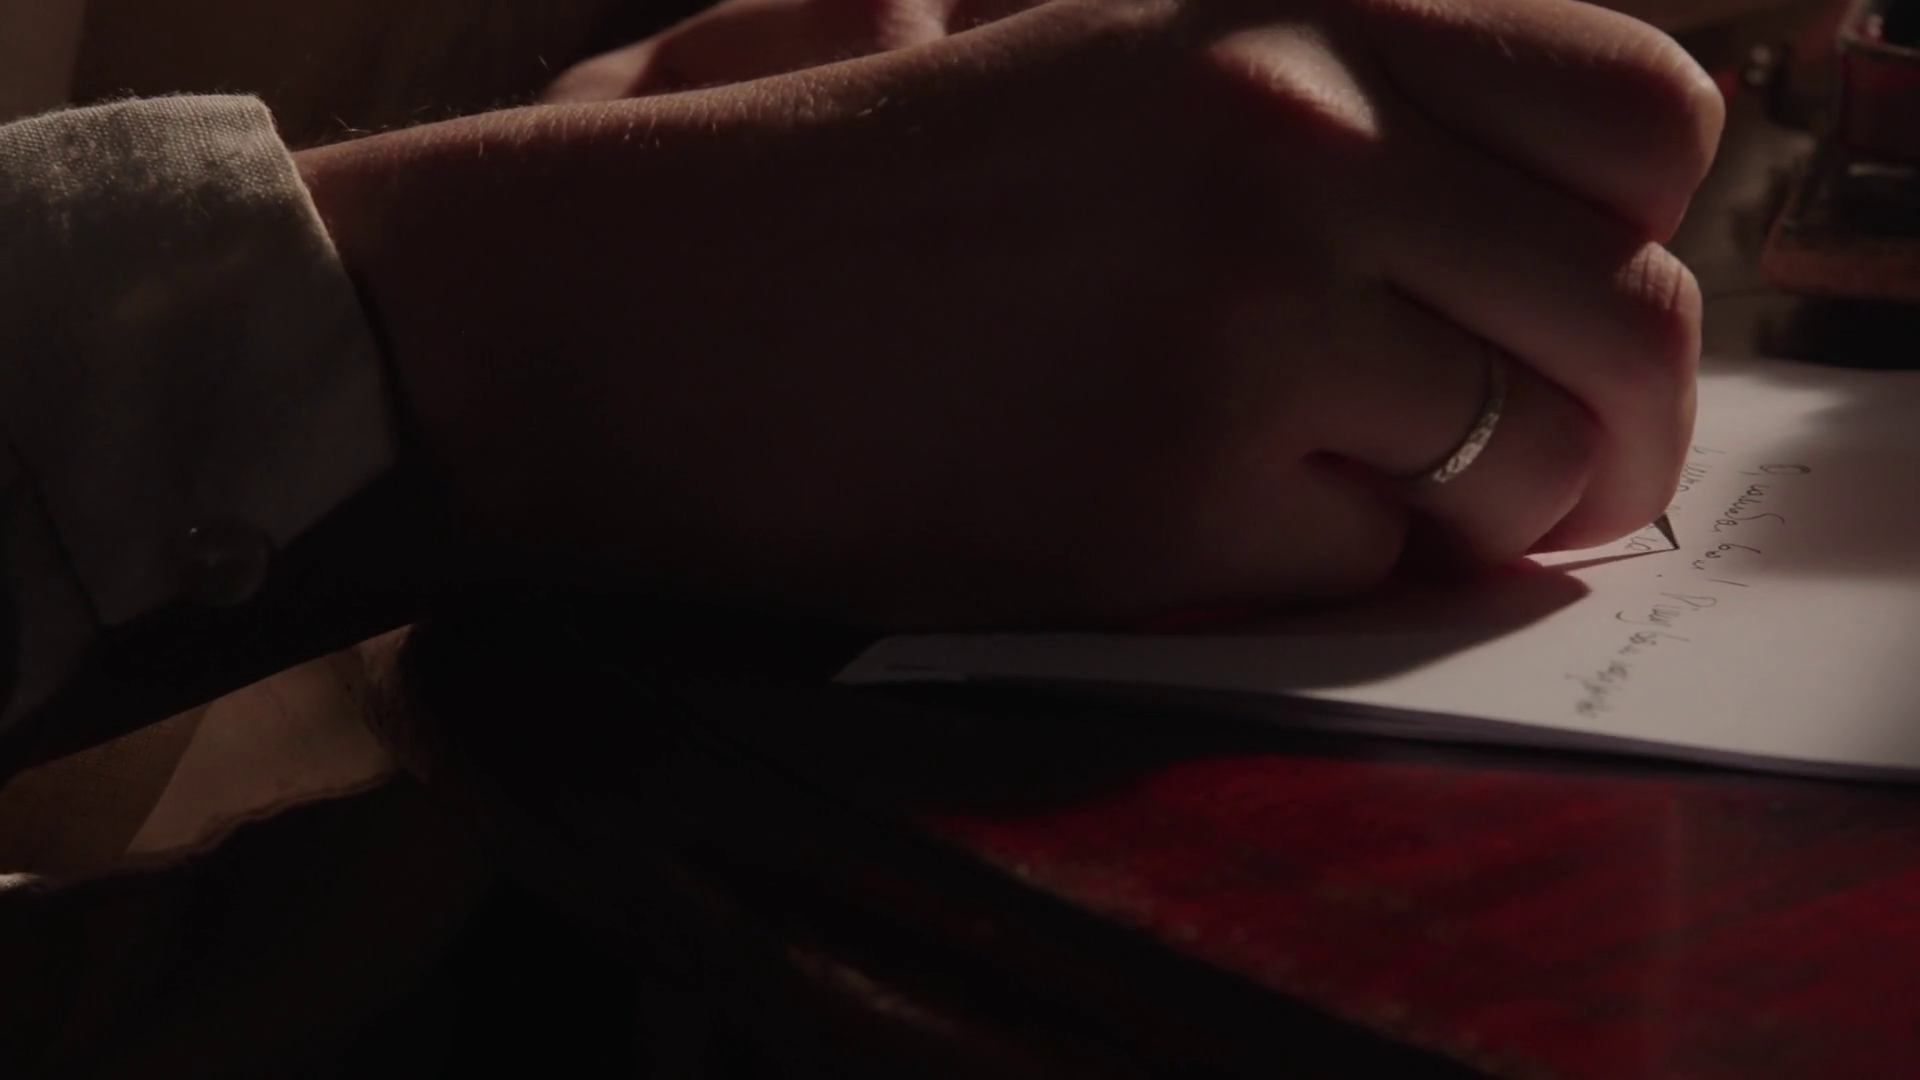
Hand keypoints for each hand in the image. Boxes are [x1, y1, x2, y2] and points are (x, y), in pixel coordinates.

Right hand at [295, 0, 1721, 627]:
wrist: (627, 306)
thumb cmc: (846, 199)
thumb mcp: (1106, 70)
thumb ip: (1334, 121)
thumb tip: (1538, 259)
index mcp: (1291, 9)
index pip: (1641, 113)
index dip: (1632, 242)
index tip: (1562, 316)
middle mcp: (1296, 129)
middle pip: (1629, 310)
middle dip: (1604, 423)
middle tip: (1533, 477)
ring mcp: (1241, 304)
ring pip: (1532, 456)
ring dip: (1479, 512)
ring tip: (1368, 512)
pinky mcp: (1167, 484)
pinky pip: (1371, 567)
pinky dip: (1319, 576)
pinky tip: (1204, 535)